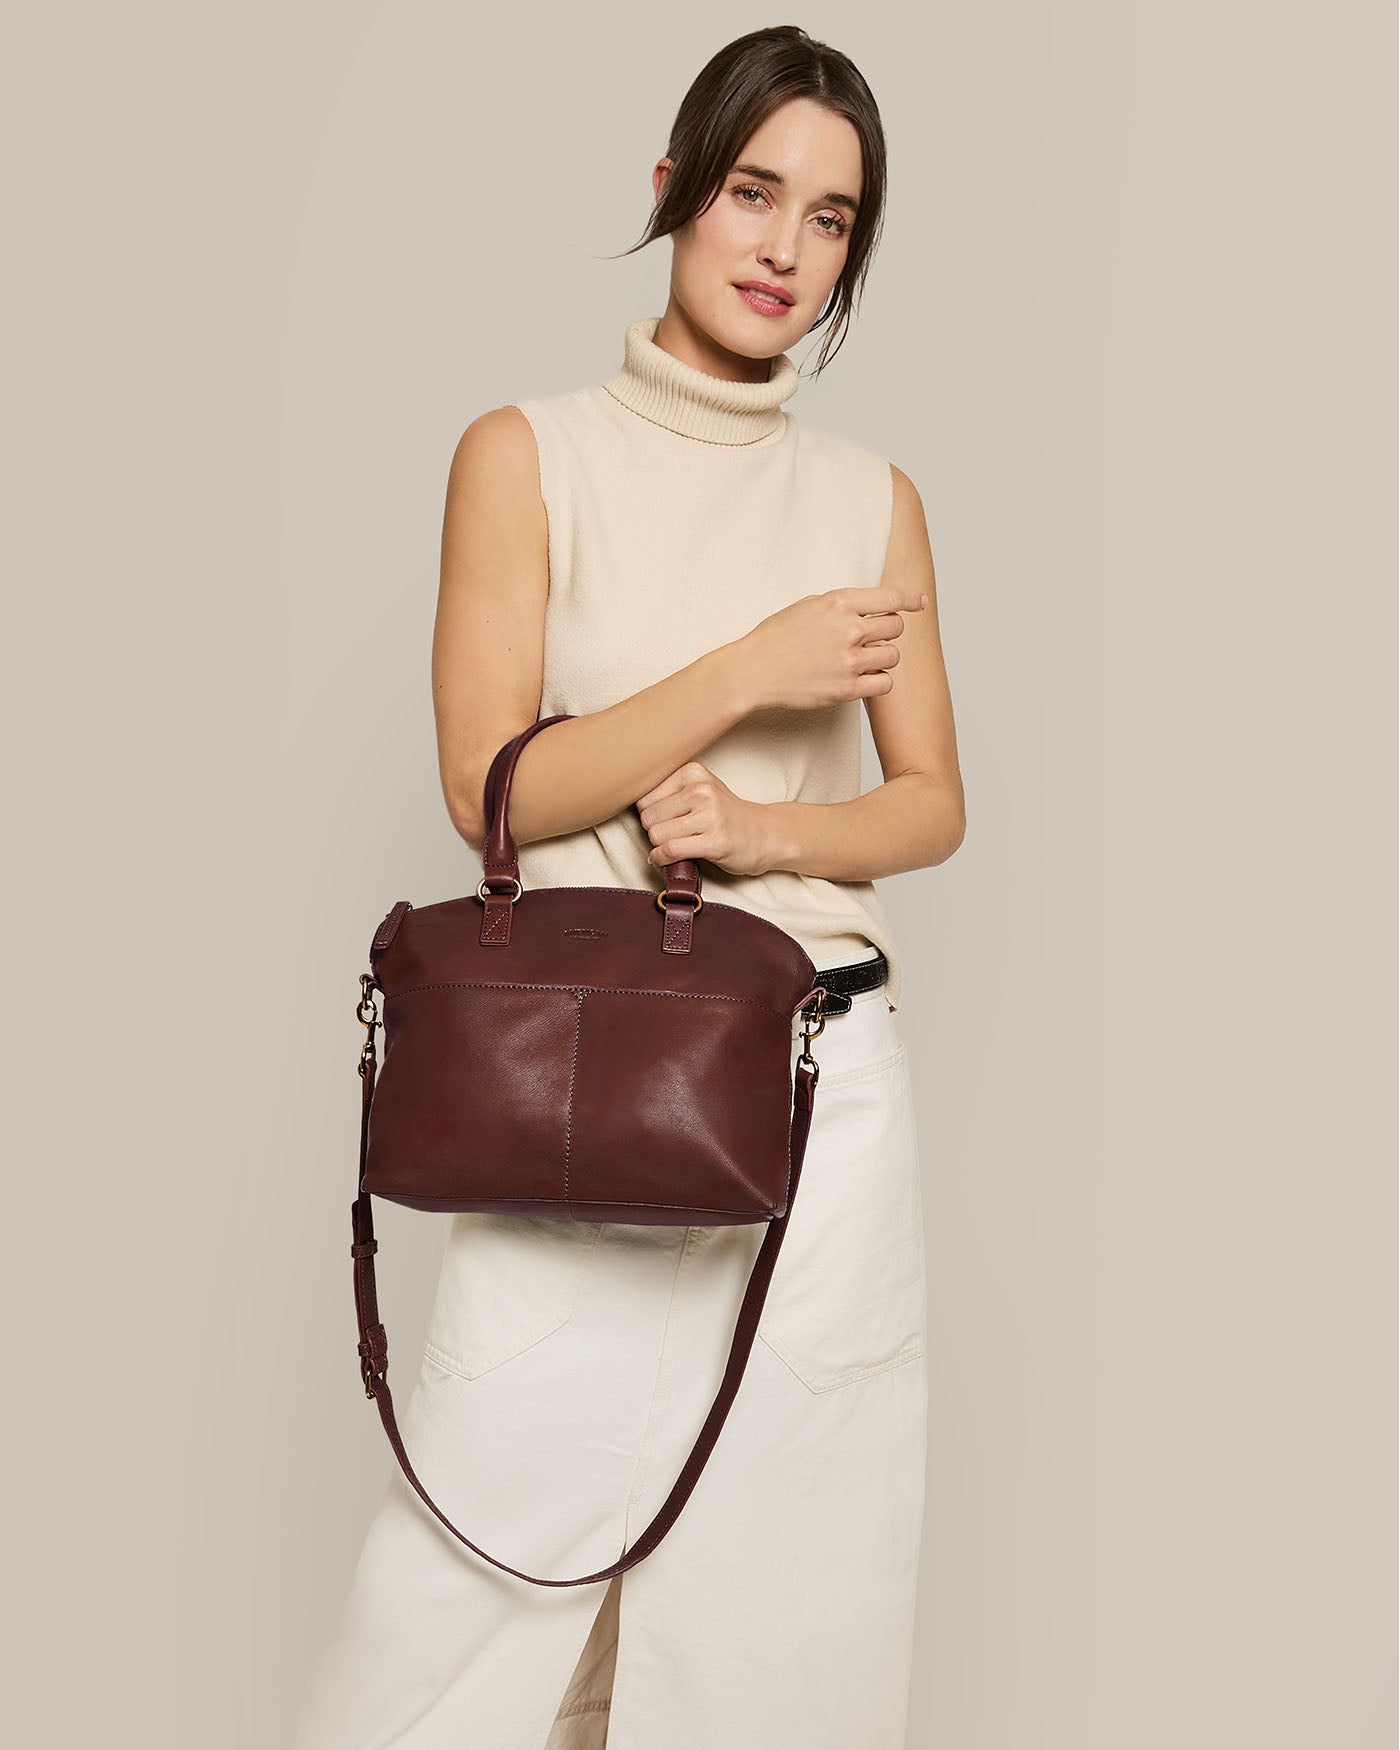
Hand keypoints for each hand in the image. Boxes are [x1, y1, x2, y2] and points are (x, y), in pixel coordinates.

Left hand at [635, 762, 779, 877]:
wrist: (765, 834)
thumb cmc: (726, 815)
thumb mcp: (700, 790)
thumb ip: (668, 792)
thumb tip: (626, 804)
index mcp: (693, 772)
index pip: (643, 796)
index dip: (649, 814)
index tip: (664, 821)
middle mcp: (701, 790)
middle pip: (647, 818)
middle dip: (654, 831)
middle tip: (672, 835)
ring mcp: (710, 815)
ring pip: (657, 835)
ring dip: (660, 847)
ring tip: (676, 845)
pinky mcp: (715, 841)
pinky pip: (671, 851)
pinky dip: (661, 859)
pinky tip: (667, 859)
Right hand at [730, 585, 927, 712]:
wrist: (753, 671)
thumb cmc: (776, 638)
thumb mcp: (808, 605)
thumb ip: (841, 604)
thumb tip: (870, 604)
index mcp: (839, 603)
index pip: (891, 598)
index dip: (911, 600)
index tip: (920, 603)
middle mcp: (848, 629)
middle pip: (896, 627)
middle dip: (887, 631)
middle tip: (870, 639)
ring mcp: (849, 660)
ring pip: (893, 655)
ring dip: (883, 657)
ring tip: (863, 659)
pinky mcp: (847, 688)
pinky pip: (885, 683)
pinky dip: (879, 680)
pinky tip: (863, 677)